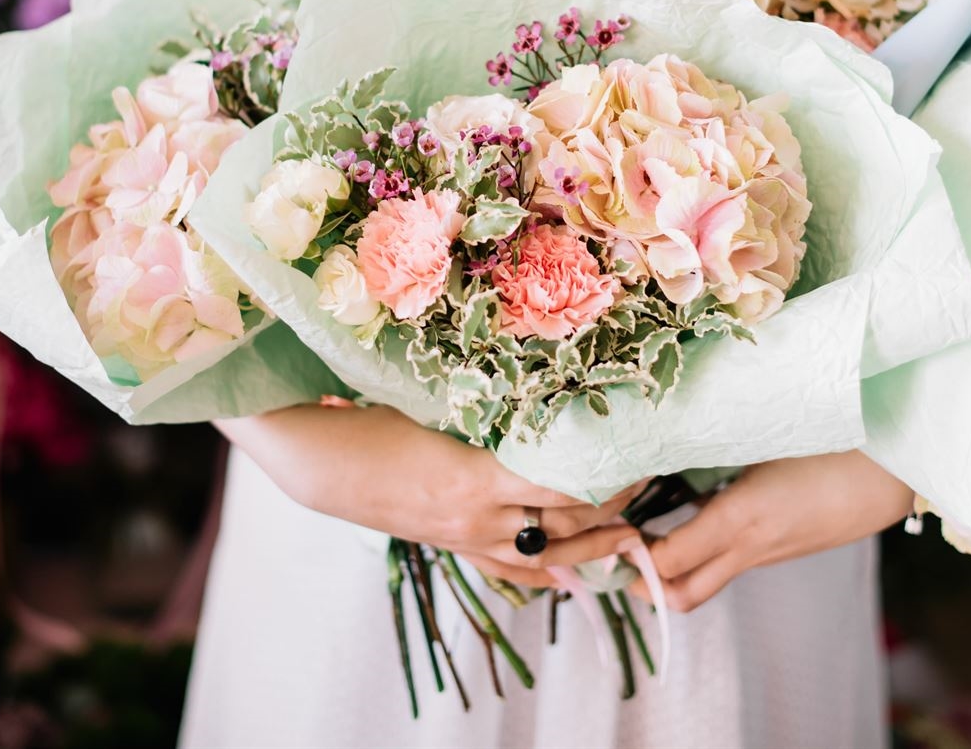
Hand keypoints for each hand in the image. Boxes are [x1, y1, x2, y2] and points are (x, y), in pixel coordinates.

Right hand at [218, 404, 641, 569]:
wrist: (317, 459)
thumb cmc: (370, 416)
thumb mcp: (436, 406)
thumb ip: (492, 409)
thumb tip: (547, 395)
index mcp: (477, 476)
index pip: (565, 486)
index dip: (610, 475)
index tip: (644, 452)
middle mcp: (478, 517)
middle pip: (565, 521)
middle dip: (615, 509)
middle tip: (654, 484)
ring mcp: (464, 538)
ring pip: (544, 553)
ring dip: (591, 547)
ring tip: (632, 539)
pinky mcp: (451, 545)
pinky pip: (508, 569)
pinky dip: (545, 572)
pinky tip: (571, 576)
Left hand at [629, 451, 913, 612]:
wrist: (896, 473)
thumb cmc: (832, 442)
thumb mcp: (766, 438)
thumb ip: (717, 440)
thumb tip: (666, 435)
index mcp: (741, 518)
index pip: (668, 562)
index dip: (631, 557)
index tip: (605, 530)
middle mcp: (751, 546)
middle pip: (683, 594)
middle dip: (642, 585)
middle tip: (614, 549)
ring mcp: (769, 553)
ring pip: (706, 579)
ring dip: (671, 567)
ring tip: (641, 529)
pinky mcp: (783, 548)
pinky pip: (730, 559)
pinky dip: (702, 549)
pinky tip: (692, 511)